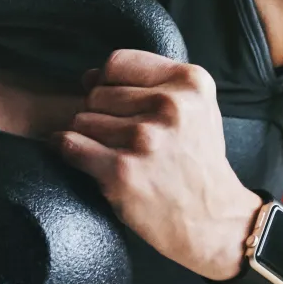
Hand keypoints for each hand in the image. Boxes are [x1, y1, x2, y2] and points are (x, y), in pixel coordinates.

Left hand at [53, 50, 261, 279]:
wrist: (214, 220)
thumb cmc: (200, 164)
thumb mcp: (198, 108)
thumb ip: (153, 84)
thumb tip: (88, 76)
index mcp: (190, 82)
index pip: (118, 62)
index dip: (108, 82)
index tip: (115, 102)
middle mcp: (169, 106)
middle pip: (97, 92)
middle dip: (100, 113)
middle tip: (122, 138)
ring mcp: (145, 139)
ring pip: (82, 118)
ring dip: (90, 136)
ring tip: (115, 153)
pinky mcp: (122, 171)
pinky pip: (71, 145)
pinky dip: (68, 149)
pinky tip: (83, 156)